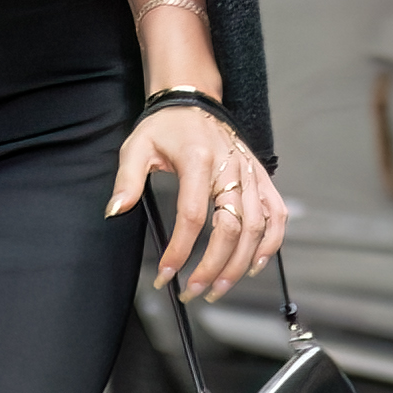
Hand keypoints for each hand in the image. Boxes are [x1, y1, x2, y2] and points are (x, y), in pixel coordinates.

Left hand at [107, 105, 286, 302]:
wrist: (195, 101)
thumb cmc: (166, 126)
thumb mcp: (137, 146)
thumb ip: (127, 180)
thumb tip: (116, 210)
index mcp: (198, 160)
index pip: (192, 216)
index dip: (180, 250)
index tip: (166, 274)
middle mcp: (230, 168)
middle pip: (230, 228)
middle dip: (213, 266)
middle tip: (195, 290)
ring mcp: (251, 175)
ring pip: (256, 228)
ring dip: (241, 264)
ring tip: (220, 287)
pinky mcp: (262, 179)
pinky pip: (276, 215)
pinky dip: (271, 243)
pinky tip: (256, 264)